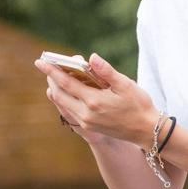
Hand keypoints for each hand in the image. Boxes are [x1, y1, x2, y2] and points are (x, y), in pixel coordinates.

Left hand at [34, 53, 157, 146]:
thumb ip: (106, 71)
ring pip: (63, 103)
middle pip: (59, 94)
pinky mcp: (89, 127)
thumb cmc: (139, 105)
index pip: (66, 83)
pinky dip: (65, 98)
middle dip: (51, 79)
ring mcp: (86, 122)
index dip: (52, 71)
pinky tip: (68, 90)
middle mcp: (86, 114)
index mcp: (94, 101)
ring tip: (55, 75)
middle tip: (46, 65)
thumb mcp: (126, 85)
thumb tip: (91, 57)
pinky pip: (70, 110)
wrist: (147, 131)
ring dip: (57, 89)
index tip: (40, 61)